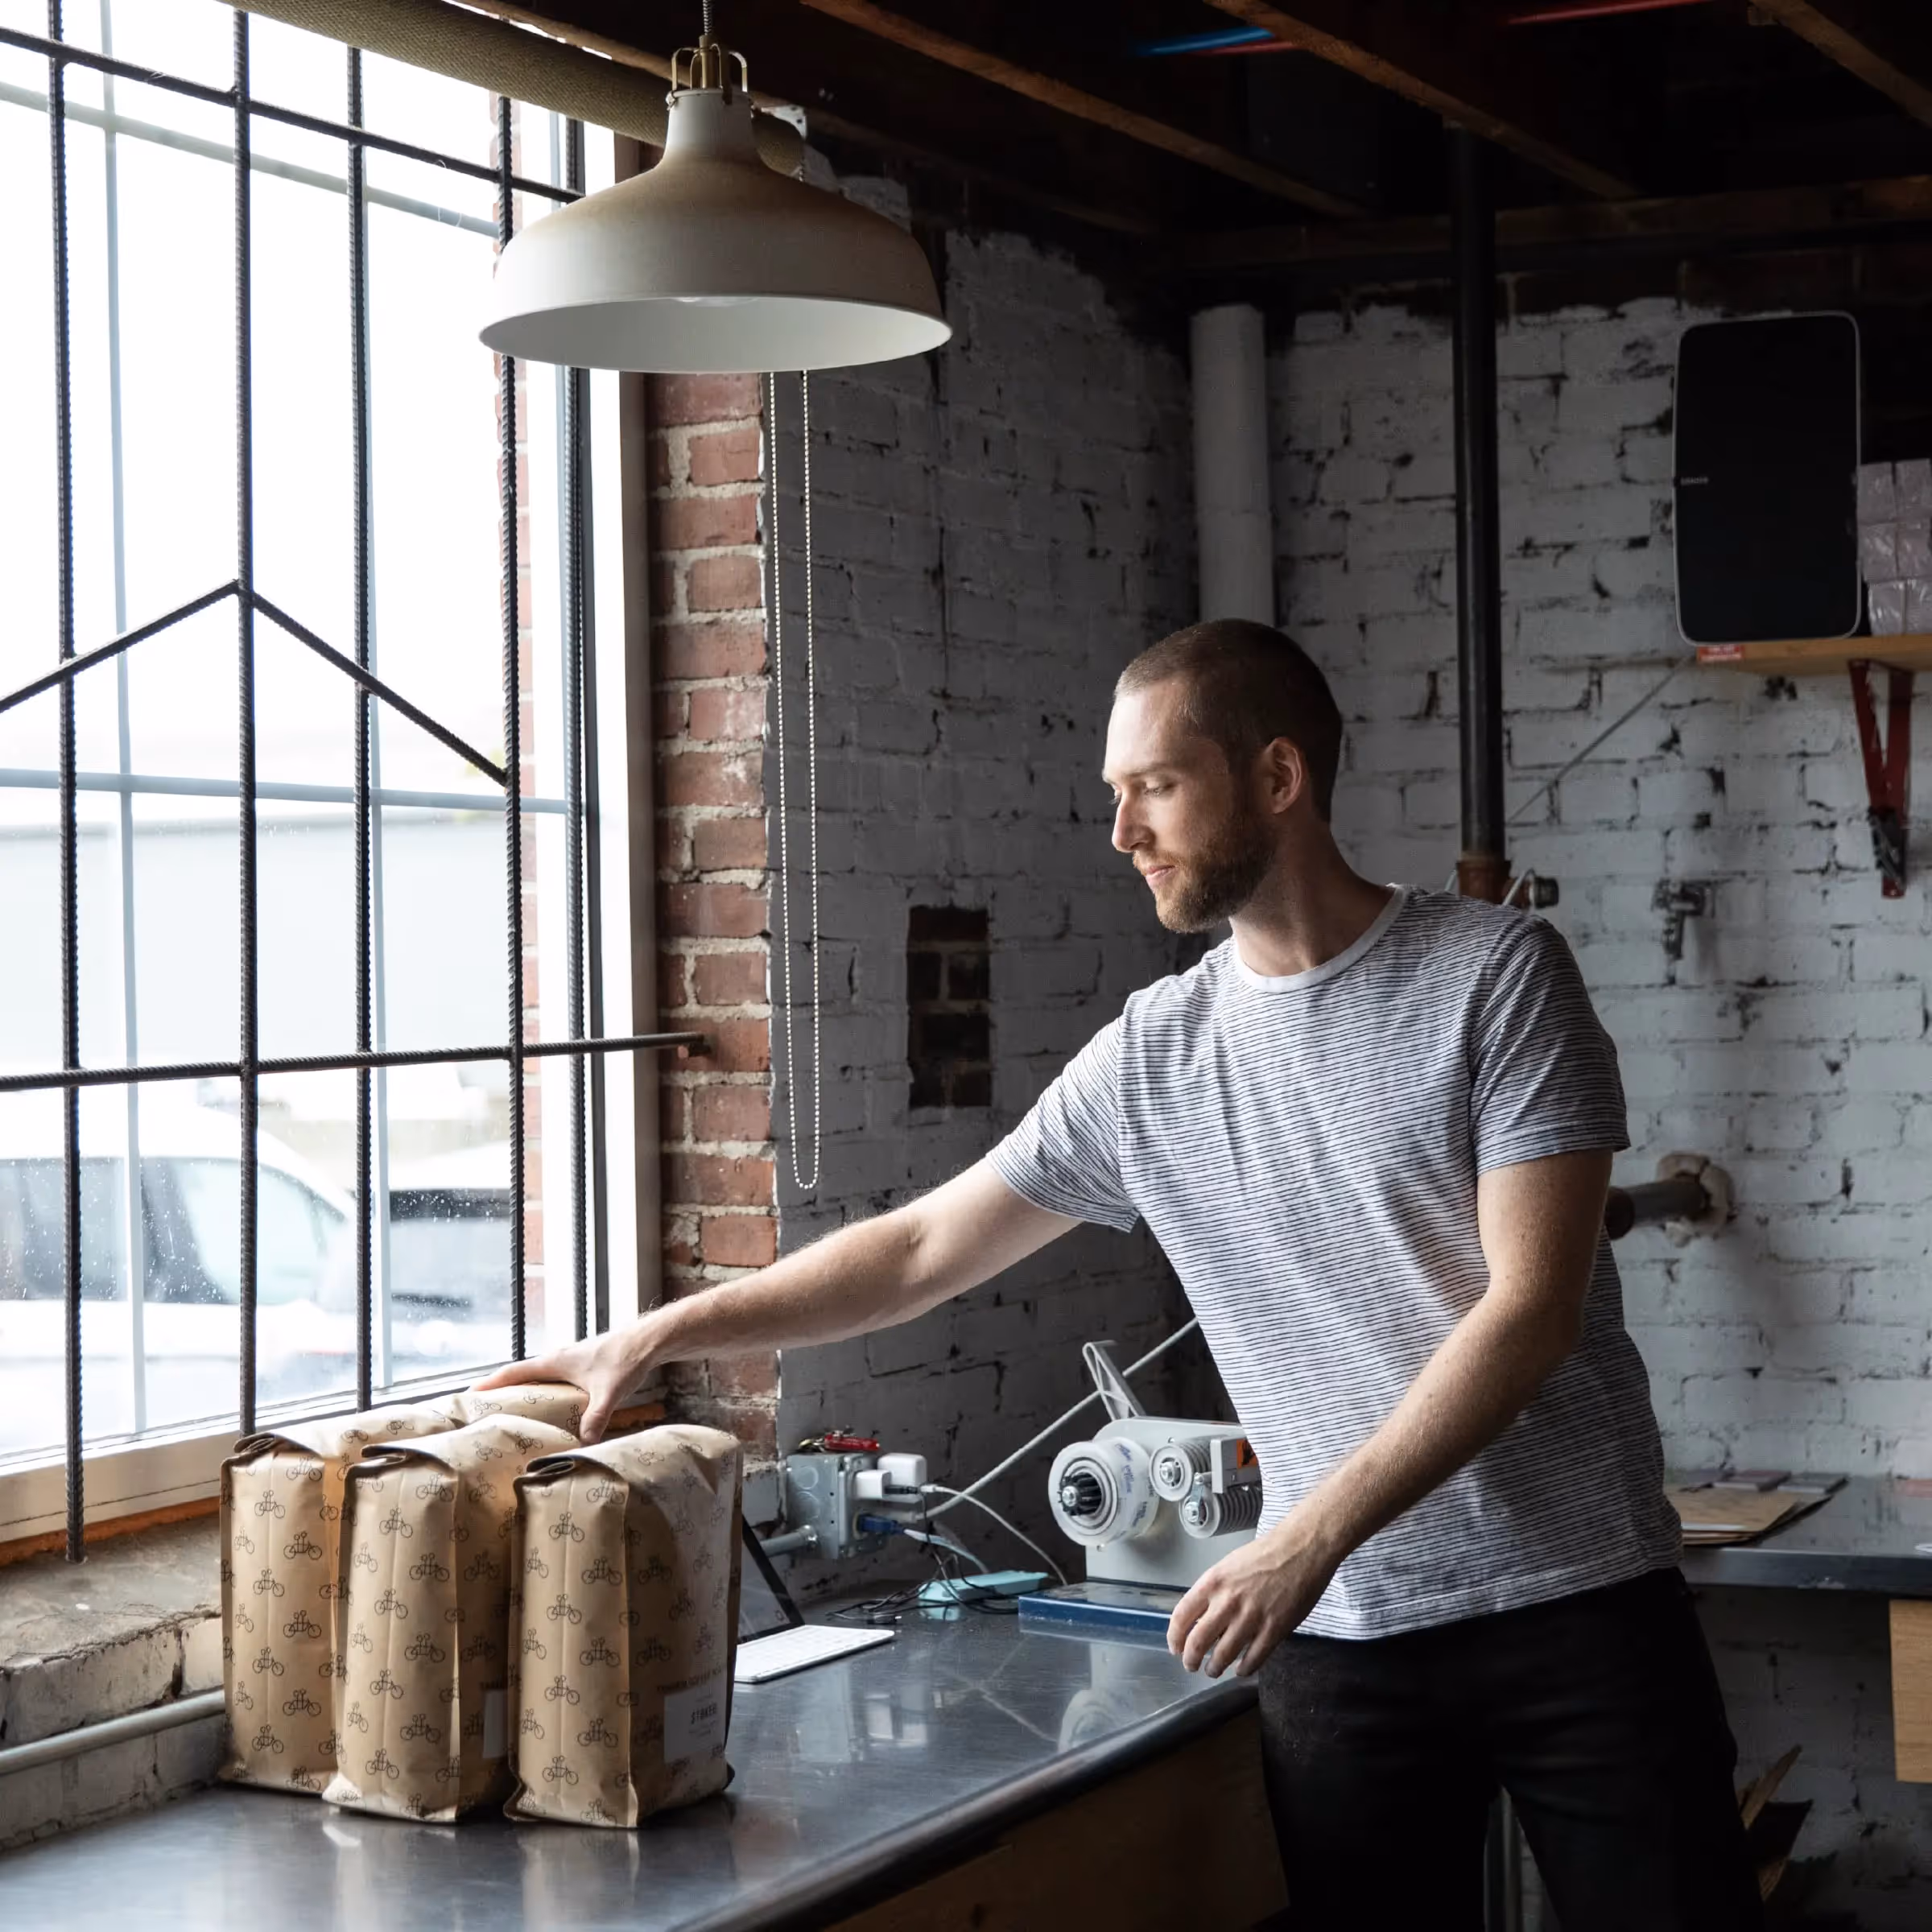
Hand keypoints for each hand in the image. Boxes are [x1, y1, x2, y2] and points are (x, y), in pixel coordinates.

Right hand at [472, 1320, 655, 1441]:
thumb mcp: (609, 1393)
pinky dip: (543, 1394)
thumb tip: (584, 1444)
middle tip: (480, 1410)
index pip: (513, 1372)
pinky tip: (548, 1411)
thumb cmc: (625, 1359)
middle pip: (520, 1375)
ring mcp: (570, 1362)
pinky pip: (553, 1382)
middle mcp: (558, 1359)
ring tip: (508, 1414)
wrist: (648, 1342)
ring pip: (537, 1379)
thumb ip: (596, 1418)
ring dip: (522, 1392)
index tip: (467, 1393)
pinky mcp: (583, 1367)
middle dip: (500, 1391)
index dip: (490, 1383)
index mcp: (555, 1362)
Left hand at [1167, 1510, 1340, 1677]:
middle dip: (1190, 1659)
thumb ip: (1214, 1592)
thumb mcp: (1229, 1566)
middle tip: (1191, 1665)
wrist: (1301, 1548)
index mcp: (1213, 1582)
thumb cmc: (1265, 1553)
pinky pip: (1253, 1659)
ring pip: (1224, 1655)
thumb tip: (1203, 1618)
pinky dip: (1244, 1669)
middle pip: (1198, 1642)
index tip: (1175, 1648)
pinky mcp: (1275, 1629)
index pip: (1181, 1616)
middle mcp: (1227, 1601)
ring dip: (1215, 1667)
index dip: (1174, 1637)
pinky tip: (1241, 1669)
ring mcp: (1251, 1617)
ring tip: (1214, 1670)